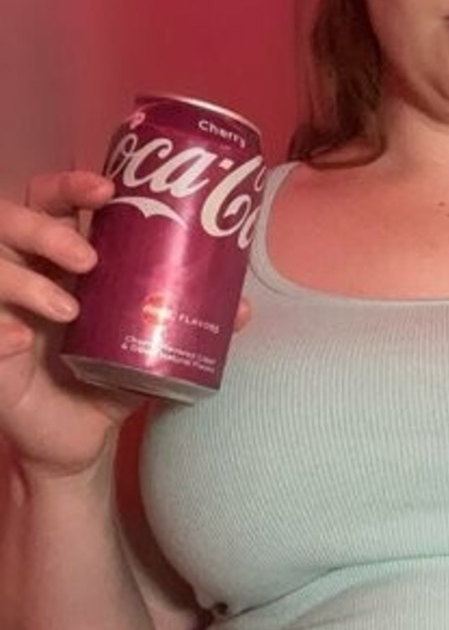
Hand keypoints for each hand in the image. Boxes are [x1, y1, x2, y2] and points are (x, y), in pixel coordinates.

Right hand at [0, 170, 250, 478]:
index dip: (71, 185)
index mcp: (59, 260)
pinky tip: (19, 340)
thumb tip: (244, 307)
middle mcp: (24, 273)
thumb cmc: (107, 383)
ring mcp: (0, 308)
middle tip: (89, 257)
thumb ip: (189, 325)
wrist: (78, 444)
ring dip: (27, 280)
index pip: (51, 200)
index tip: (108, 188)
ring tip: (68, 309)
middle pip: (12, 218)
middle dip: (47, 227)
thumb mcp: (150, 350)